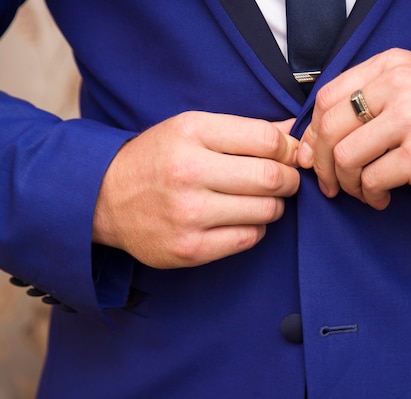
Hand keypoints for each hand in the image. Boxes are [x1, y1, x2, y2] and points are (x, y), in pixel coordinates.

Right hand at [93, 112, 299, 267]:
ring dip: (275, 205)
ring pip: (266, 210)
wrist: (105, 198)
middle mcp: (188, 171)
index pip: (267, 139)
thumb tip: (295, 133)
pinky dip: (256, 227)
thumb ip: (245, 130)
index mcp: (192, 132)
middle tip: (286, 180)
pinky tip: (241, 218)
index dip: (289, 149)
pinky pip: (249, 238)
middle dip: (290, 179)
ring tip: (261, 199)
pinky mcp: (190, 248)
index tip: (289, 155)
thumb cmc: (159, 158)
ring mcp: (188, 214)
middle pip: (272, 177)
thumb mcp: (193, 129)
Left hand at [298, 48, 410, 209]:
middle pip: (329, 128)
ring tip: (364, 192)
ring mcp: (410, 118)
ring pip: (345, 157)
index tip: (317, 155)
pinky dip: (370, 195)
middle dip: (322, 164)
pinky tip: (383, 198)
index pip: (327, 97)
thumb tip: (317, 139)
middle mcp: (398, 85)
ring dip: (346, 184)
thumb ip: (370, 103)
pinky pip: (371, 180)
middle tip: (330, 184)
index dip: (314, 132)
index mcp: (392, 66)